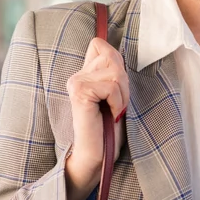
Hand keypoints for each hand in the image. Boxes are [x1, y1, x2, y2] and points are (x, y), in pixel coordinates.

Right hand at [64, 37, 128, 199]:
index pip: (100, 45)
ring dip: (122, 94)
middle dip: (124, 82)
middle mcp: (76, 76)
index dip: (116, 61)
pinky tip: (110, 114)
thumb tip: (114, 50)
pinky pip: (111, 86)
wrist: (98, 155)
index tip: (117, 88)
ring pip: (114, 72)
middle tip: (117, 103)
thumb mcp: (116, 93)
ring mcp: (76, 83)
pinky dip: (118, 102)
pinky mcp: (79, 93)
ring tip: (114, 110)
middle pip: (111, 56)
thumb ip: (113, 70)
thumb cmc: (109, 128)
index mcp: (83, 74)